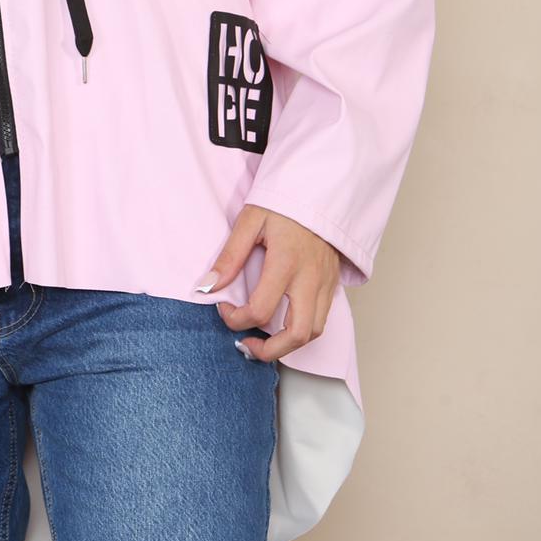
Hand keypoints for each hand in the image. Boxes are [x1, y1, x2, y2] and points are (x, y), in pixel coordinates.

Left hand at [204, 205, 340, 361]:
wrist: (321, 190)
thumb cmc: (284, 203)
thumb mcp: (251, 220)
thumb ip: (230, 256)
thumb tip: (208, 286)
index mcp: (286, 262)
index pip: (261, 310)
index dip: (236, 318)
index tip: (223, 307)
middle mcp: (310, 279)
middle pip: (297, 334)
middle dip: (270, 351)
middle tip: (246, 345)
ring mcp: (325, 283)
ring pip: (314, 332)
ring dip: (288, 345)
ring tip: (264, 341)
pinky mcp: (332, 284)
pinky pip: (322, 318)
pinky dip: (302, 330)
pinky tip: (283, 323)